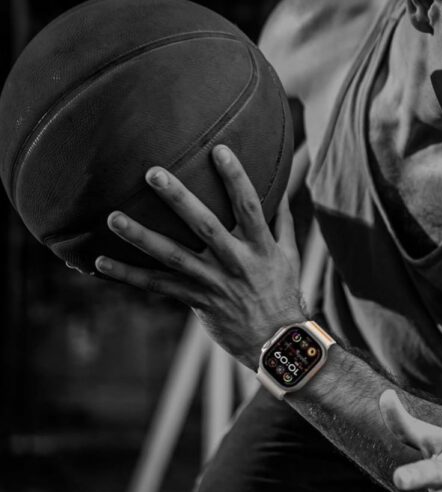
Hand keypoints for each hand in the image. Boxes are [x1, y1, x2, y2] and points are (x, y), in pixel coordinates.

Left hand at [94, 145, 306, 368]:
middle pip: (204, 226)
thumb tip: (283, 184)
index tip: (219, 149)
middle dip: (179, 199)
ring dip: (142, 237)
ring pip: (173, 256)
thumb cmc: (283, 292)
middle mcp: (235, 262)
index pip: (249, 207)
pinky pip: (158, 286)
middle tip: (153, 173)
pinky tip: (102, 263)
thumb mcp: (290, 256)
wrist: (275, 342)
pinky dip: (129, 275)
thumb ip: (283, 220)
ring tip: (113, 218)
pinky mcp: (196, 299)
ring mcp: (213, 282)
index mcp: (260, 247)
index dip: (236, 178)